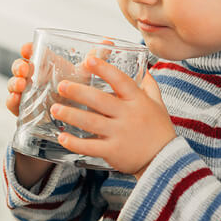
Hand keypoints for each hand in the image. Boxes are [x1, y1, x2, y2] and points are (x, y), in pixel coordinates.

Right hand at [6, 41, 114, 116]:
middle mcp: (33, 77)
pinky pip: (13, 104)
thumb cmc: (75, 91)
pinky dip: (11, 101)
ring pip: (14, 84)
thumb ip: (95, 60)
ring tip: (21, 84)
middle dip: (19, 66)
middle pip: (19, 67)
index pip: (32, 53)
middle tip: (25, 69)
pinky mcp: (24, 110)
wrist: (70, 118)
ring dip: (14, 82)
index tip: (28, 48)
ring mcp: (27, 93)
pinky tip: (16, 99)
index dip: (27, 49)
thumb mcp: (84, 75)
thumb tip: (109, 42)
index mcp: (45, 65)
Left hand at [49, 56, 175, 177]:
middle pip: (99, 100)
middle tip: (61, 86)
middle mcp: (128, 115)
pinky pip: (90, 147)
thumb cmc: (160, 130)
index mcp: (138, 101)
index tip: (89, 60)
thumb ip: (149, 86)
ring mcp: (120, 134)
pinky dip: (74, 143)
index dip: (104, 69)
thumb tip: (144, 68)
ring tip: (55, 109)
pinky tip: (62, 136)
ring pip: (91, 122)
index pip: (120, 80)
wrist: (165, 160)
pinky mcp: (113, 152)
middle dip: (78, 92)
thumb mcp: (158, 104)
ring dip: (71, 115)